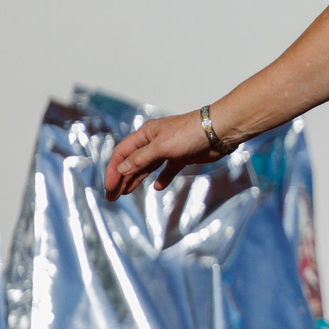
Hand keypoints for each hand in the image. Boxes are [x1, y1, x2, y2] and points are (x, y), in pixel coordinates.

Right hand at [106, 112, 227, 200]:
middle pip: (132, 161)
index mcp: (145, 134)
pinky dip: (162, 178)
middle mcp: (153, 141)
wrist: (219, 131)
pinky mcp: (182, 156)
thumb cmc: (190, 134)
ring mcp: (168, 149)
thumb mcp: (162, 147)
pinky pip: (168, 169)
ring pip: (147, 167)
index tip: (109, 188)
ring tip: (125, 194)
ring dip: (136, 180)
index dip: (113, 171)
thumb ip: (142, 158)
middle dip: (121, 179)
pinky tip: (158, 187)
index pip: (122, 153)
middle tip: (112, 197)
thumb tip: (122, 169)